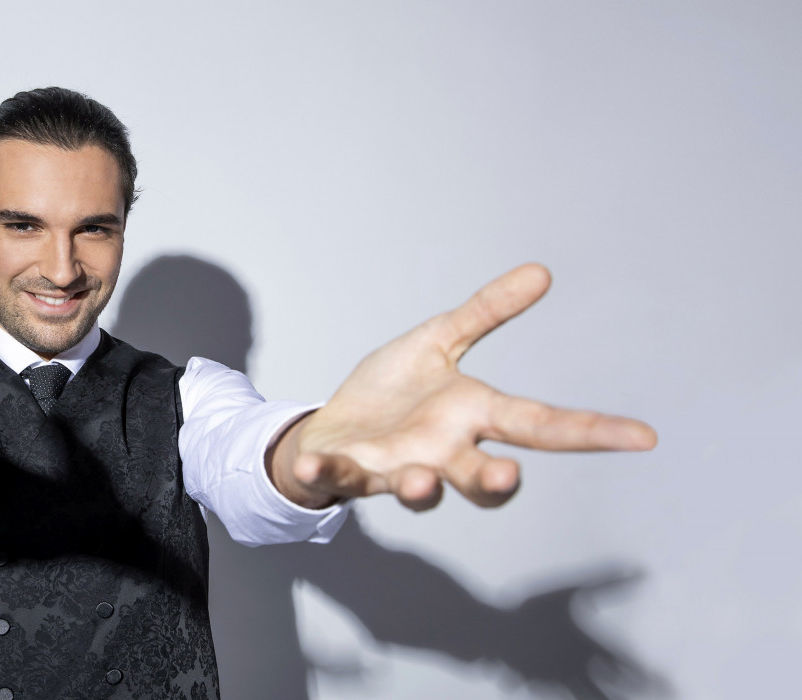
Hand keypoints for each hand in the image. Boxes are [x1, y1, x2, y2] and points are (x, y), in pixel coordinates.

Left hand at [269, 263, 656, 509]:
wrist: (332, 427)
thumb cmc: (390, 394)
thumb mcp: (437, 343)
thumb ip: (485, 313)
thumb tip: (541, 272)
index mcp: (469, 416)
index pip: (540, 423)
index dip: (592, 431)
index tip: (644, 435)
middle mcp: (441, 452)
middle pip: (480, 476)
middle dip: (494, 482)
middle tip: (505, 477)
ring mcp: (395, 467)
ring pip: (417, 489)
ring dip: (420, 488)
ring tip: (420, 480)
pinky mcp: (347, 470)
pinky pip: (337, 476)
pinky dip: (325, 472)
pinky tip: (312, 464)